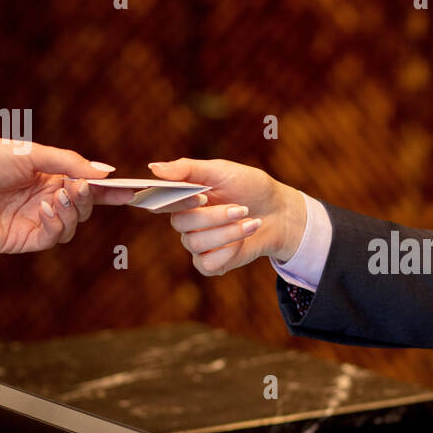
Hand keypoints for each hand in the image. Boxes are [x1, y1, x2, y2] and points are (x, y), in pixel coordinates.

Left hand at [0, 138, 135, 251]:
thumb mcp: (32, 154)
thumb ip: (70, 163)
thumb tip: (105, 172)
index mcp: (47, 177)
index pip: (85, 186)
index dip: (108, 189)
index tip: (131, 190)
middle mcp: (43, 200)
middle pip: (83, 206)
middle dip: (88, 198)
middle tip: (82, 187)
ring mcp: (34, 221)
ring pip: (72, 224)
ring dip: (73, 211)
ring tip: (60, 197)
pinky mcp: (23, 239)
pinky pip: (53, 237)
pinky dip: (57, 224)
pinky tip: (47, 209)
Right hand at [147, 157, 306, 276]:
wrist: (279, 213)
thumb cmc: (250, 187)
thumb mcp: (222, 171)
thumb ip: (188, 169)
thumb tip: (153, 168)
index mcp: (184, 197)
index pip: (162, 201)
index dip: (177, 201)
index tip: (202, 197)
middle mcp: (186, 222)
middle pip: (180, 223)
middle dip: (214, 217)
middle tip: (241, 209)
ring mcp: (197, 244)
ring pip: (196, 243)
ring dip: (228, 233)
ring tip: (250, 222)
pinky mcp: (210, 263)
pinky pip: (206, 264)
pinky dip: (227, 252)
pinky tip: (243, 241)